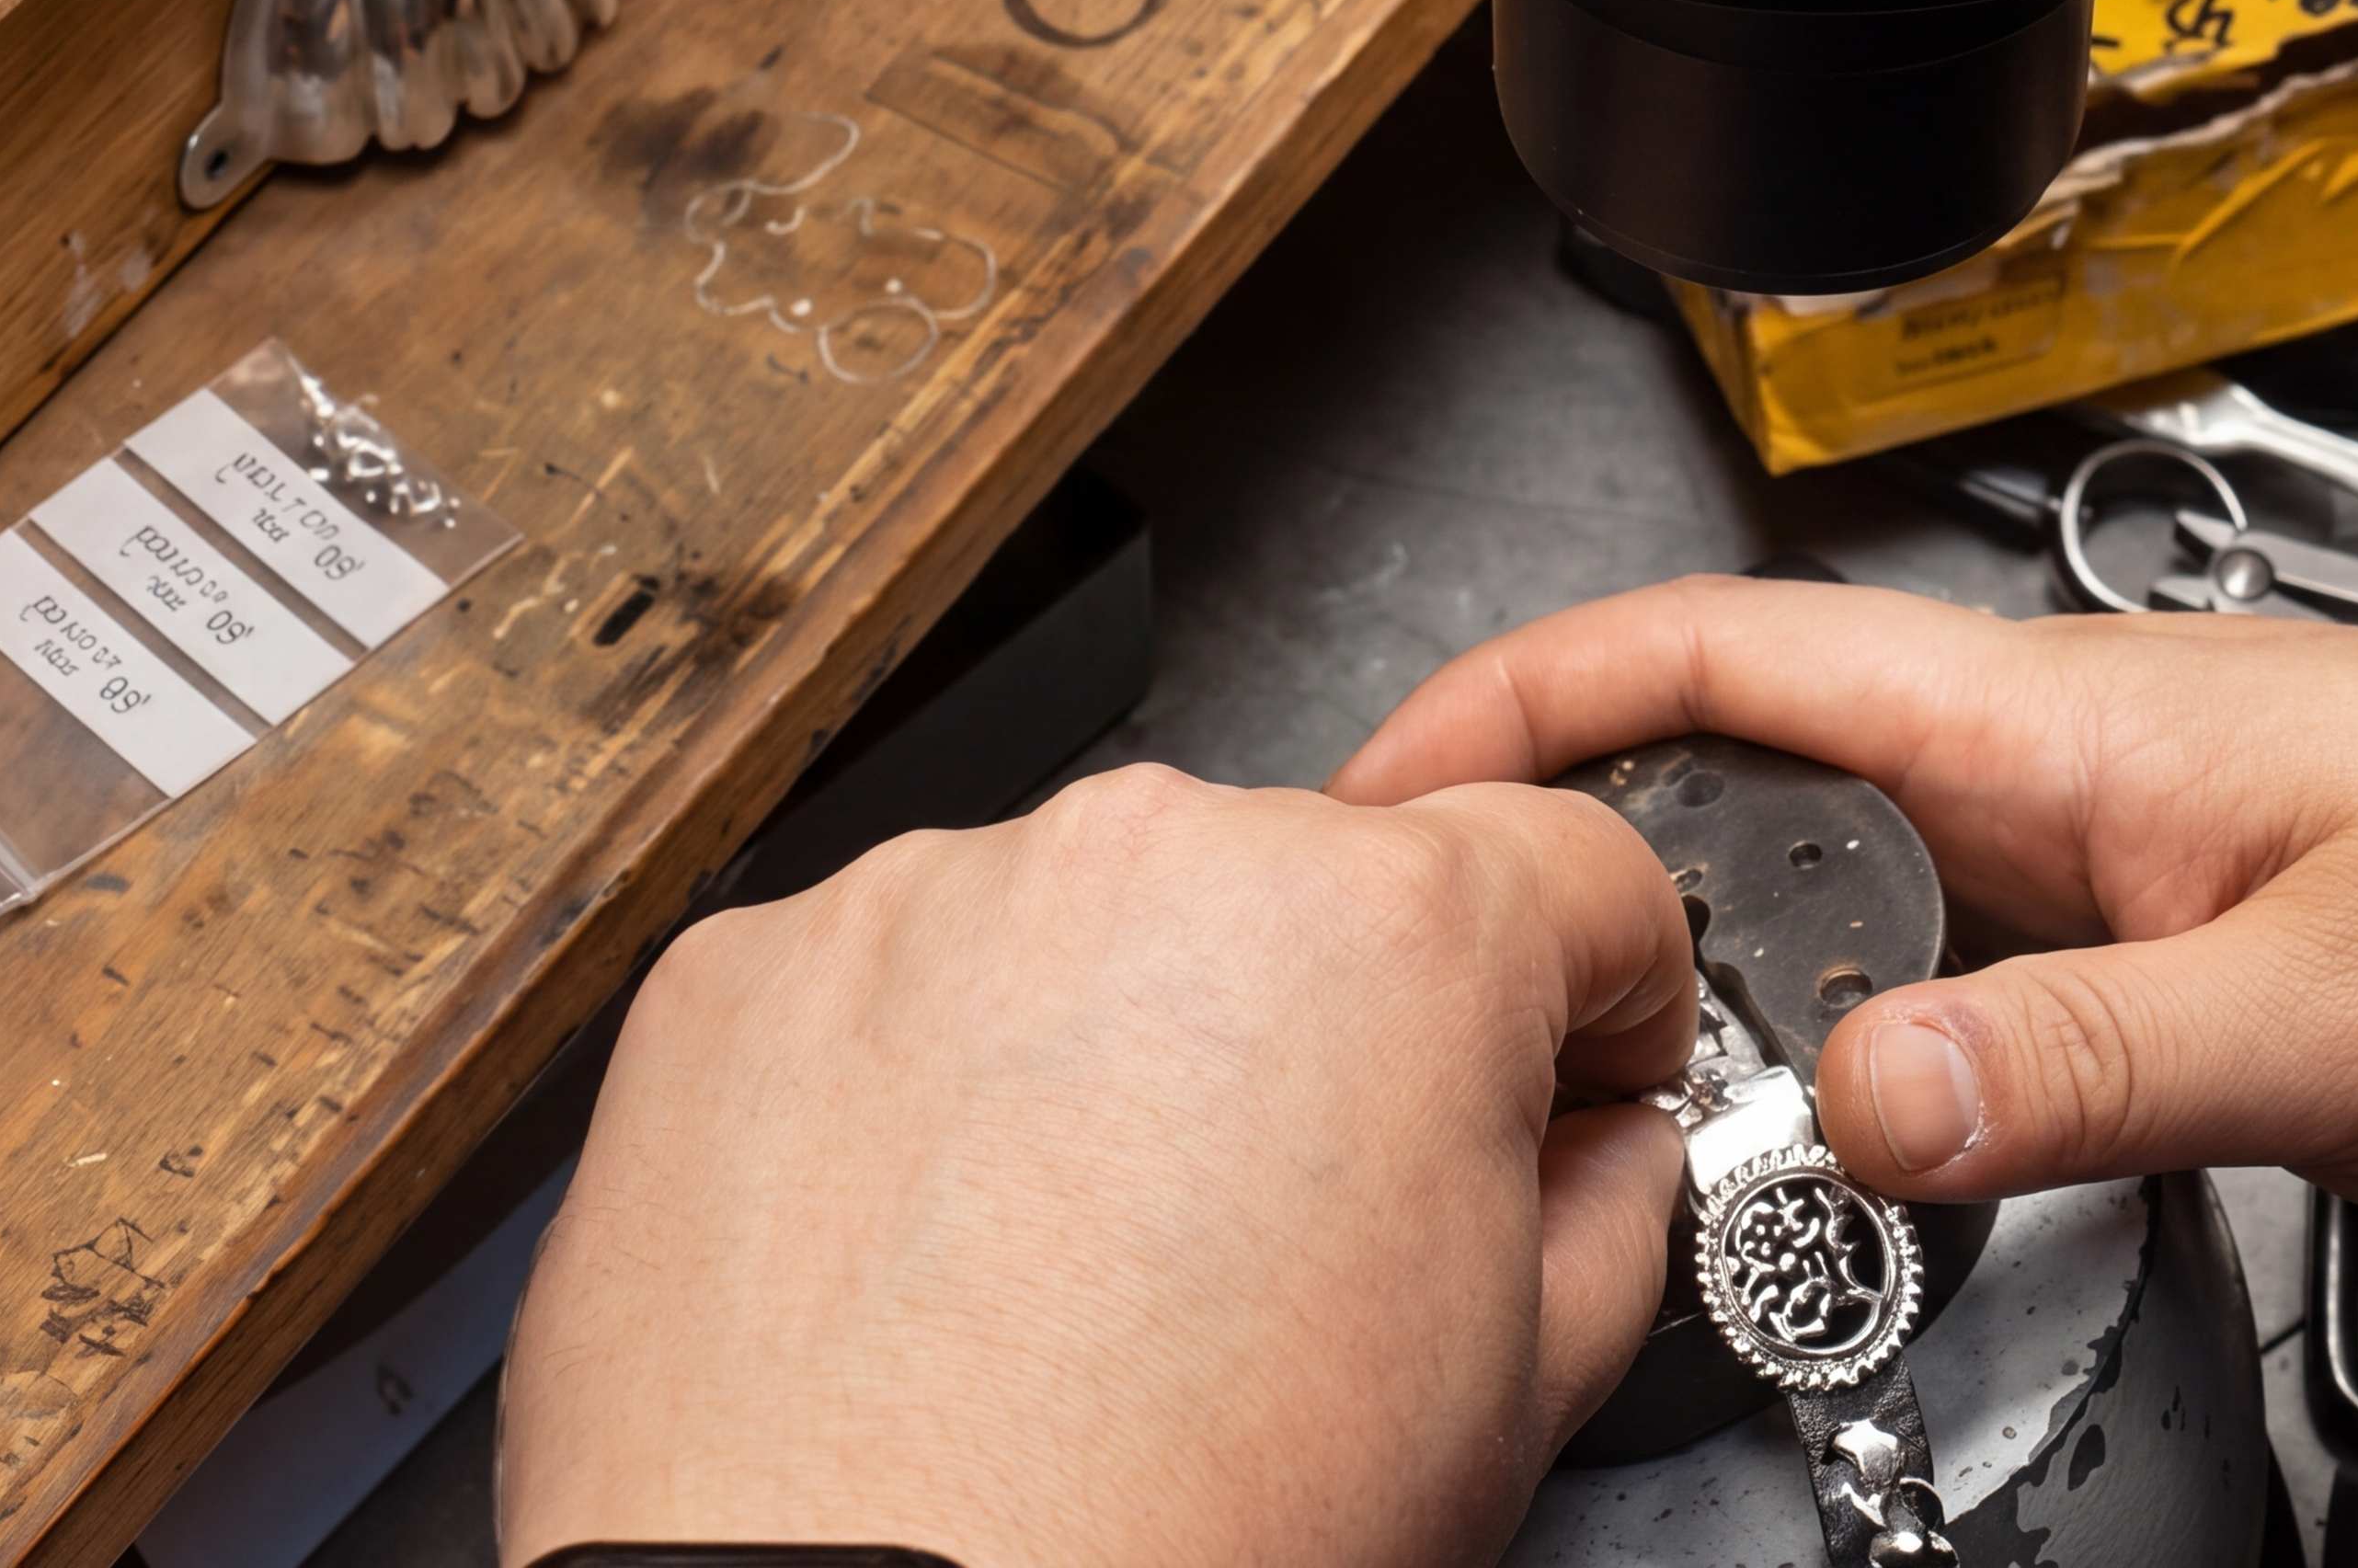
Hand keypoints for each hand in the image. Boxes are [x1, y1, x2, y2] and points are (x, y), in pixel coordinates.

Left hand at [495, 765, 1695, 1567]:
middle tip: (1288, 1235)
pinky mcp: (750, 970)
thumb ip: (1606, 1212)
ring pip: (1089, 927)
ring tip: (1079, 1271)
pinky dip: (916, 1090)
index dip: (1600, 986)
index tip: (1569, 1055)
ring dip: (1111, 1046)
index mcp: (1390, 932)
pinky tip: (933, 1257)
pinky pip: (888, 988)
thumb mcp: (1501, 1397)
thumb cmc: (1162, 1537)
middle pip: (1311, 887)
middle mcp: (1157, 857)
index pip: (1572, 867)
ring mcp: (933, 897)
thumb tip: (1597, 1151)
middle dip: (1330, 1029)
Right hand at [1334, 567, 2357, 1227]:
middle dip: (1578, 859)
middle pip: (1736, 764)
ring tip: (1626, 1087)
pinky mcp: (2178, 912)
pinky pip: (1959, 956)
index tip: (1386, 786)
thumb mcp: (2347, 1012)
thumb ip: (2084, 1061)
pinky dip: (1866, 1029)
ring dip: (1724, 962)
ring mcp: (2116, 829)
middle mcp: (2065, 751)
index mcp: (2063, 721)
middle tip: (1475, 1005)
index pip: (1717, 649)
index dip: (1522, 694)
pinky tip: (1858, 1128)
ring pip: (1842, 874)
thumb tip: (1851, 1100)